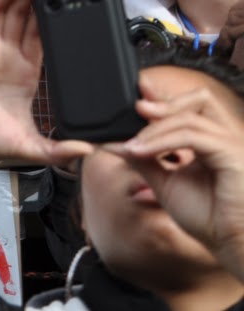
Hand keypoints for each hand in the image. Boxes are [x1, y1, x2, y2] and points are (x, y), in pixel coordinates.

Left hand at [111, 81, 243, 279]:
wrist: (232, 246)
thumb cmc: (208, 220)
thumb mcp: (166, 183)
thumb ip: (144, 160)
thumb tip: (114, 143)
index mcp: (214, 143)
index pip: (193, 108)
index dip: (165, 100)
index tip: (136, 103)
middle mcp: (227, 140)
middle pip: (200, 99)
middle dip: (166, 102)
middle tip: (137, 110)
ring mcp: (233, 145)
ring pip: (190, 119)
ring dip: (154, 129)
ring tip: (133, 145)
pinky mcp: (233, 154)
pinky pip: (192, 137)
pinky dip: (162, 141)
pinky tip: (142, 151)